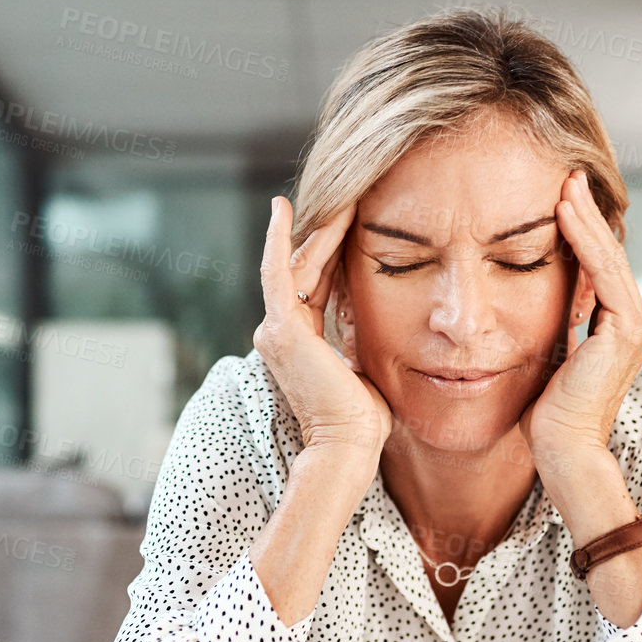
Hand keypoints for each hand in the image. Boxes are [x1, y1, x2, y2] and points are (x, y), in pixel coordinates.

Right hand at [253, 196, 392, 459]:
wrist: (349, 445)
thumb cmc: (362, 419)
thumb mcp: (361, 364)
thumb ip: (355, 335)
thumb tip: (366, 312)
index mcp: (299, 343)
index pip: (317, 286)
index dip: (333, 254)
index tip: (350, 225)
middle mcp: (279, 333)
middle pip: (304, 270)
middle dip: (327, 234)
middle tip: (350, 197)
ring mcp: (276, 329)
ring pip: (297, 265)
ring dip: (319, 231)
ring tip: (341, 197)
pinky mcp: (281, 327)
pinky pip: (277, 271)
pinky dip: (277, 239)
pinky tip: (281, 208)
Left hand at [519, 168, 641, 467]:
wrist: (562, 449)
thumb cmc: (547, 415)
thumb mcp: (549, 356)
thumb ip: (555, 325)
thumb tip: (535, 296)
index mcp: (617, 330)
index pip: (599, 269)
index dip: (581, 233)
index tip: (559, 199)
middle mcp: (634, 325)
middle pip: (608, 257)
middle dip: (587, 214)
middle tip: (567, 175)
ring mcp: (636, 328)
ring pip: (608, 259)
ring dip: (585, 218)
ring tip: (566, 183)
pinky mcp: (628, 331)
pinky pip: (604, 274)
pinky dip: (585, 241)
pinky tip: (565, 213)